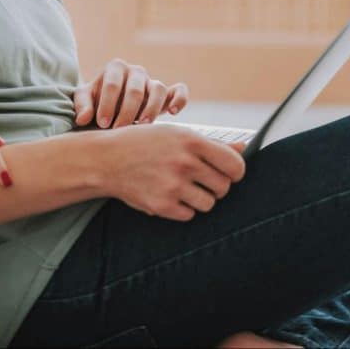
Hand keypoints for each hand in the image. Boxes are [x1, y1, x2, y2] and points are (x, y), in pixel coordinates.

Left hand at [73, 58, 188, 128]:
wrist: (109, 107)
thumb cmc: (95, 103)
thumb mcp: (85, 100)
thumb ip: (82, 106)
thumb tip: (84, 119)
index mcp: (115, 68)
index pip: (113, 84)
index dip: (108, 104)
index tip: (102, 123)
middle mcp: (136, 72)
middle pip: (135, 89)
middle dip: (127, 111)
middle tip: (119, 129)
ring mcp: (151, 82)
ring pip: (158, 89)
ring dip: (151, 108)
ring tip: (143, 125)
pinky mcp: (167, 93)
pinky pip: (179, 91)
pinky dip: (179, 99)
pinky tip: (172, 112)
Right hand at [102, 124, 245, 220]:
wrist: (107, 159)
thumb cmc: (144, 143)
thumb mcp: (176, 134)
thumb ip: (212, 143)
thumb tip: (243, 148)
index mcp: (191, 140)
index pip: (235, 165)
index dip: (236, 172)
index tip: (230, 174)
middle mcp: (184, 162)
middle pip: (224, 187)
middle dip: (217, 186)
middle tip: (201, 180)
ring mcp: (173, 185)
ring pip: (209, 203)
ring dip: (200, 198)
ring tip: (184, 187)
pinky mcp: (162, 205)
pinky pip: (189, 215)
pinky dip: (183, 209)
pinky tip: (170, 195)